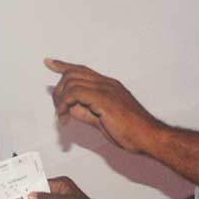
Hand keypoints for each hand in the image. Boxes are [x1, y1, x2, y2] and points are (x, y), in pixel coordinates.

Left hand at [46, 59, 163, 153]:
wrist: (149, 136)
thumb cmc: (132, 131)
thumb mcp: (103, 120)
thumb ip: (86, 111)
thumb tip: (69, 108)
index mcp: (109, 86)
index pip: (83, 69)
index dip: (64, 65)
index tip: (50, 62)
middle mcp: (107, 83)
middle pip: (72, 73)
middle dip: (59, 91)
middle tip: (59, 112)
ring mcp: (105, 89)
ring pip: (70, 82)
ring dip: (60, 100)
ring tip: (63, 117)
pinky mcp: (102, 98)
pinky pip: (74, 93)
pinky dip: (64, 105)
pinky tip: (66, 118)